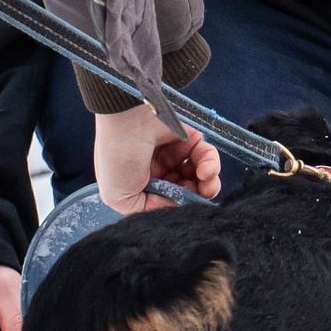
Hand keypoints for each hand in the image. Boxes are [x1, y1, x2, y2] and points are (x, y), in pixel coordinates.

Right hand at [94, 101, 221, 214]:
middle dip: (196, 197)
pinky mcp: (191, 139)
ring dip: (208, 185)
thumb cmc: (118, 158)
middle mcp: (160, 171)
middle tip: (197, 196)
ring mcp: (176, 154)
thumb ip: (147, 210)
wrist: (127, 121)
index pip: (167, 201)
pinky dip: (212, 166)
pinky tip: (205, 171)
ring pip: (202, 177)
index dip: (177, 207)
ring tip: (204, 182)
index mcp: (141, 185)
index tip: (180, 207)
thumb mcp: (120, 197)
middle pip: (188, 191)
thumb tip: (174, 207)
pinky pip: (208, 156)